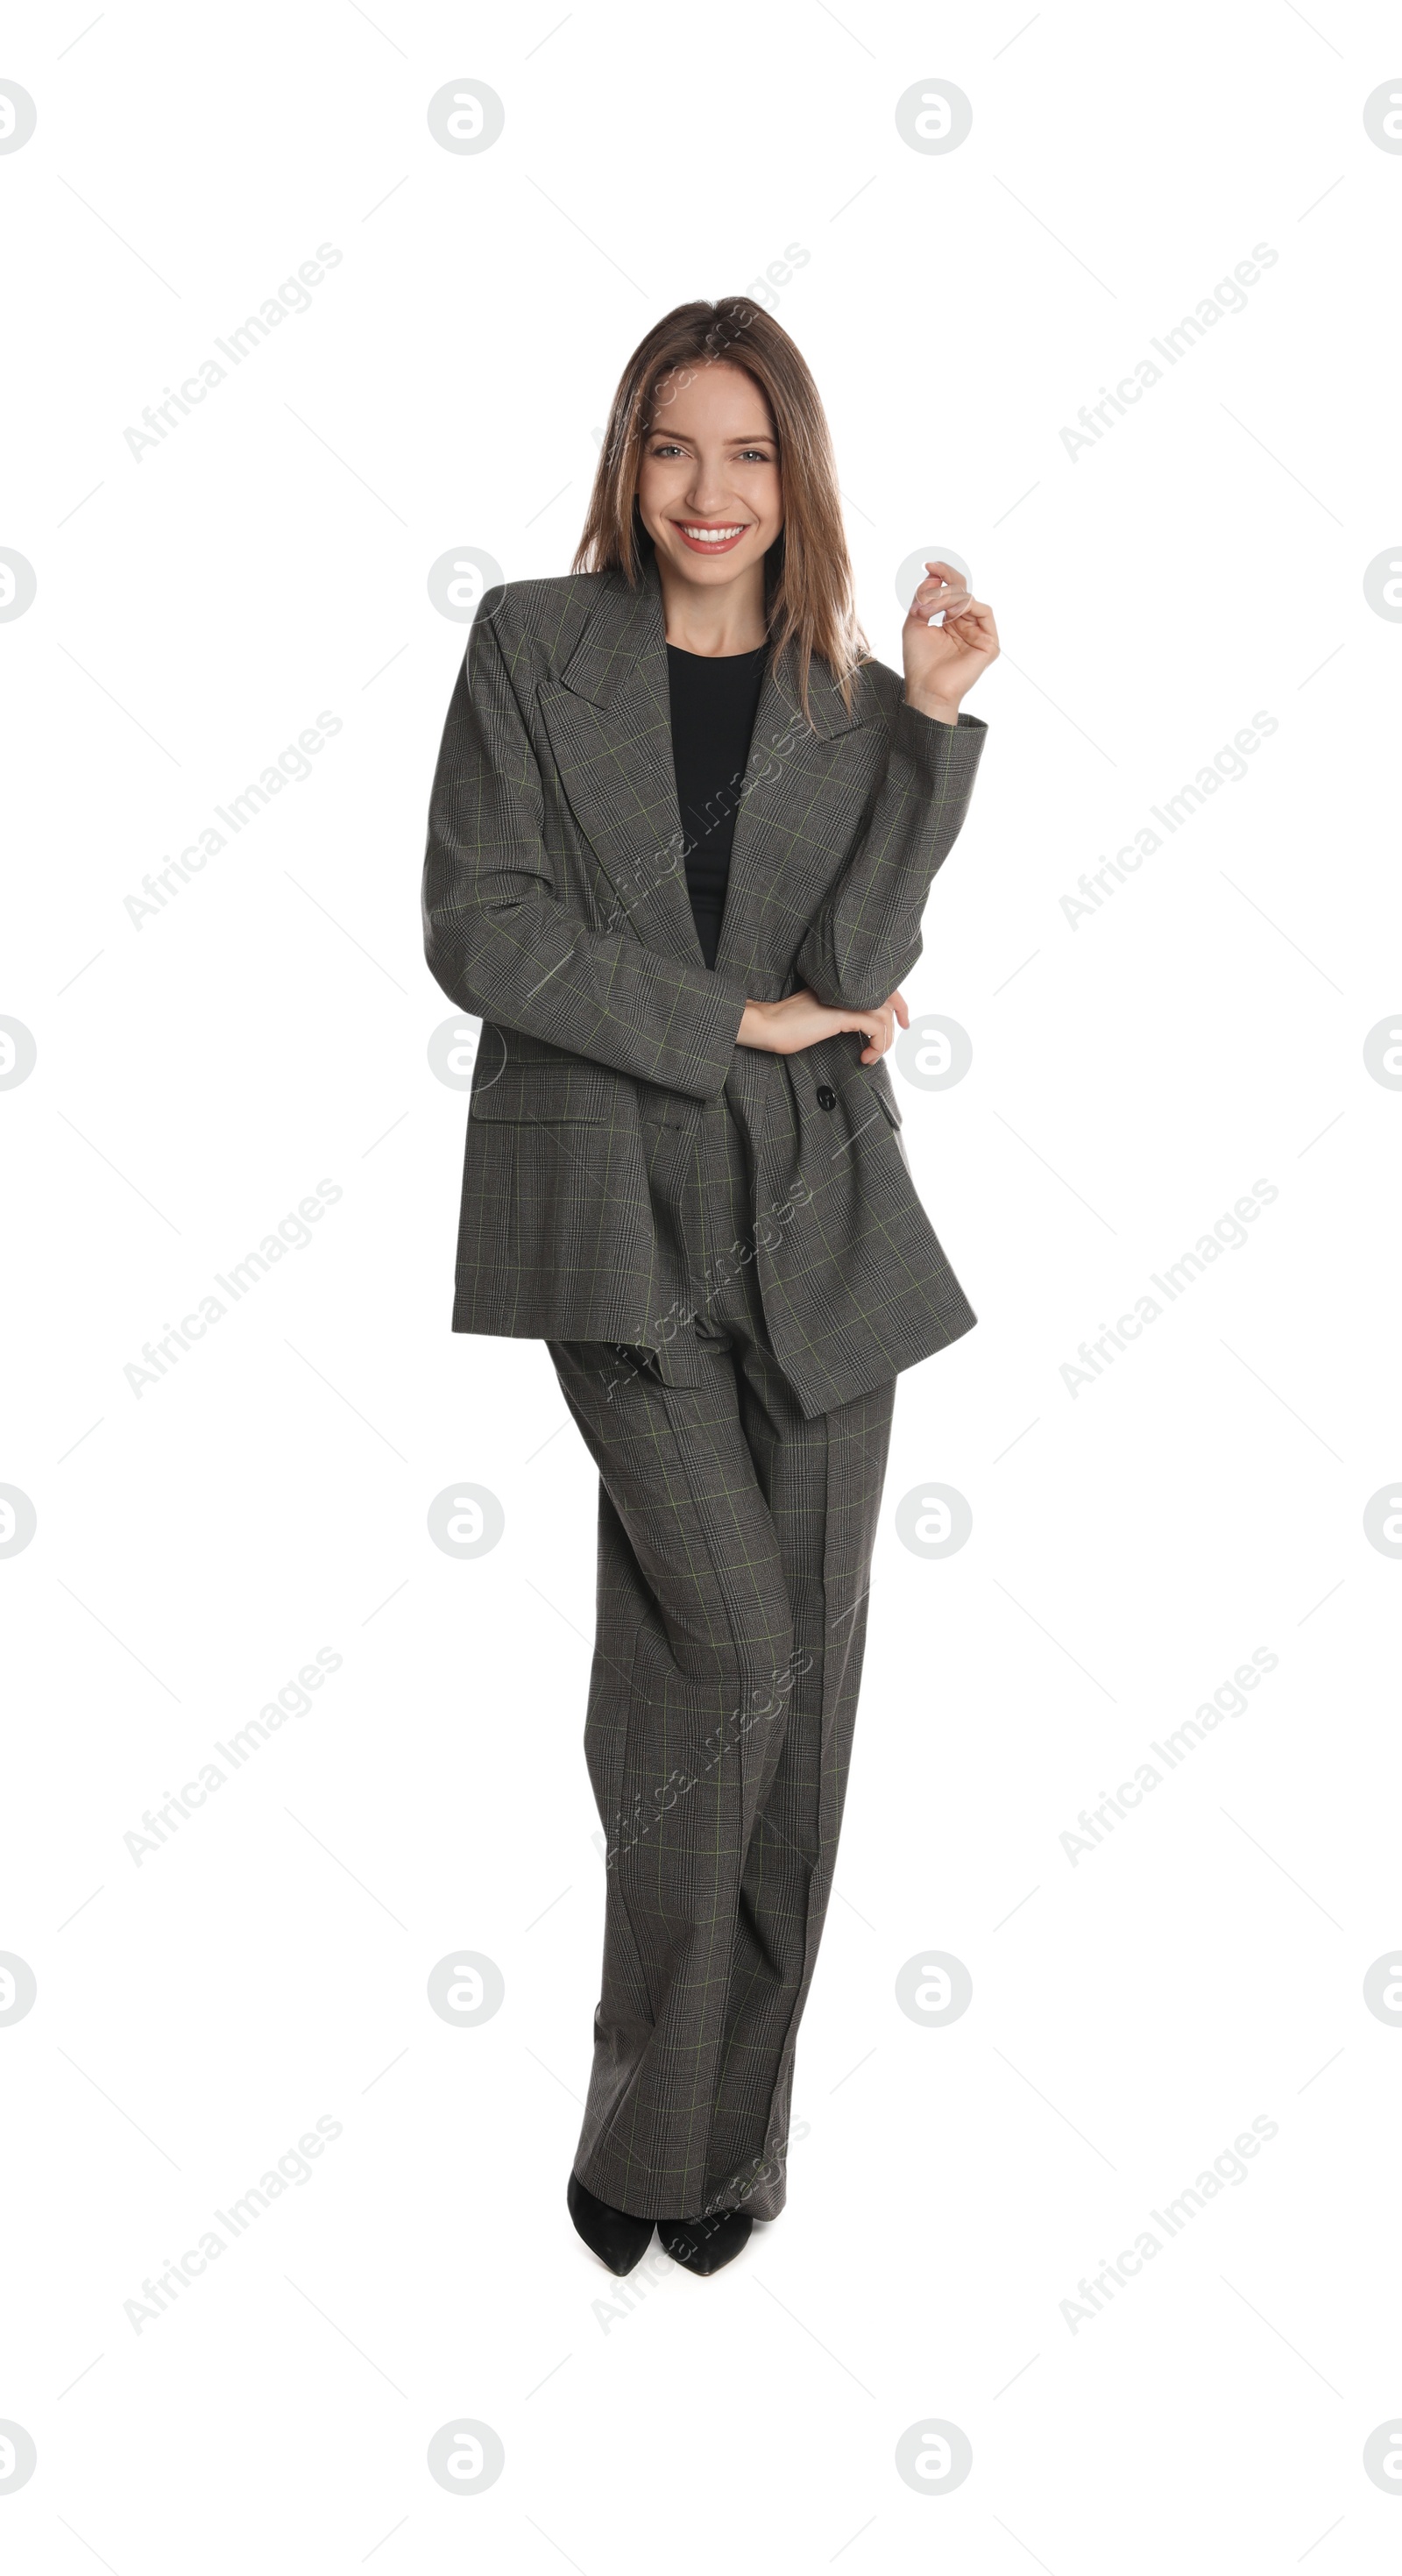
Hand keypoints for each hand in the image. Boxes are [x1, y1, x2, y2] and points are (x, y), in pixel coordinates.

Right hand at [737, 987, 909, 1067]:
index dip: (896, 999)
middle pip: (888, 995)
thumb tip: (859, 1028)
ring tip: (872, 1056)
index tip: (902, 1019)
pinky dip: (877, 1046)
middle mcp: (844, 988)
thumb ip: (839, 1014)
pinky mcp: (842, 1015)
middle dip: (901, 1013)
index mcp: (839, 985)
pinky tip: (865, 1058)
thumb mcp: (818, 1016)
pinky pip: (875, 1028)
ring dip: (885, 1040)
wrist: (766, 1025)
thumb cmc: (785, 1027)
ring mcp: (843, 1000)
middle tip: (905, 1029)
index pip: (878, 985)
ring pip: (884, 1016)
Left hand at [902, 560, 998, 718]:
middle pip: (963, 589)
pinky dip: (965, 606)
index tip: (929, 565)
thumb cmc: (919, 662)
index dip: (944, 574)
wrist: (925, 689)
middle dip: (943, 584)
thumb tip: (934, 575)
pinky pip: (984, 611)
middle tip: (927, 588)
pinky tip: (949, 615)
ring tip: (929, 611)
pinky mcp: (989, 643)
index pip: (953, 589)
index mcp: (952, 621)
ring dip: (947, 598)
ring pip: (969, 599)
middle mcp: (967, 625)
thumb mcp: (915, 622)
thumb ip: (924, 597)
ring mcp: (979, 633)